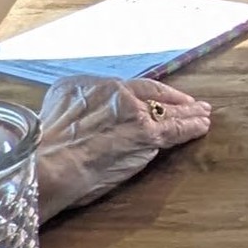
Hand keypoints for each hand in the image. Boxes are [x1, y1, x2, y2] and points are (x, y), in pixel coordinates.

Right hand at [34, 77, 211, 223]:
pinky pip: (175, 129)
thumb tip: (84, 116)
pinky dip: (191, 127)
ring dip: (189, 112)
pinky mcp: (145, 134)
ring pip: (167, 110)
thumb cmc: (44, 149)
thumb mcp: (54, 114)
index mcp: (88, 85)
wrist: (48, 163)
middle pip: (152, 94)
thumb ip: (76, 109)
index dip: (147, 92)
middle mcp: (112, 91)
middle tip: (193, 101)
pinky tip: (202, 125)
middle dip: (174, 98)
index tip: (161, 95)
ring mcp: (131, 111)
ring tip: (204, 113)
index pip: (126, 87)